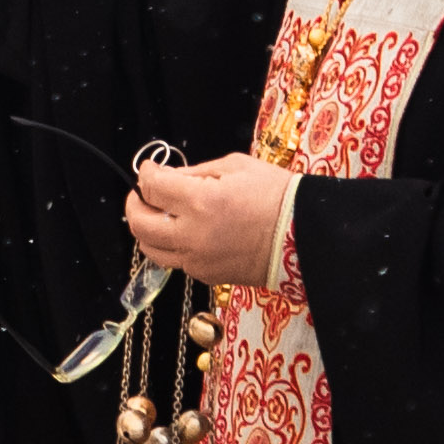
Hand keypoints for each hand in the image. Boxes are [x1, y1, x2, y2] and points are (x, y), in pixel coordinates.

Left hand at [122, 152, 294, 292]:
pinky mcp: (208, 276)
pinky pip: (175, 261)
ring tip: (162, 214)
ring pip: (150, 249)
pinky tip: (187, 231)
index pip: (151, 188)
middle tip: (145, 193)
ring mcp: (198, 260)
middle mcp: (193, 235)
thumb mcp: (236, 167)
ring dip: (148, 229)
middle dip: (135, 204)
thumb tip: (166, 176)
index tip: (150, 170)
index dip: (145, 175)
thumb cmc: (278, 196)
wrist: (308, 236)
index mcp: (201, 202)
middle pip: (138, 224)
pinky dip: (172, 245)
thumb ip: (195, 172)